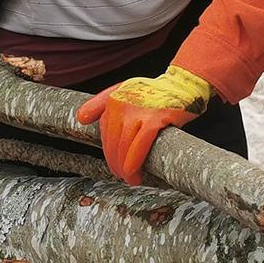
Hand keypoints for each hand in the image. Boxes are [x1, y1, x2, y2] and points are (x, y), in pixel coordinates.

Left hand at [74, 66, 210, 184]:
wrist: (183, 84)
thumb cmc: (153, 92)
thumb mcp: (124, 90)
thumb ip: (101, 103)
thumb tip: (80, 119)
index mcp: (113, 99)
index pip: (104, 134)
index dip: (109, 153)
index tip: (116, 165)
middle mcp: (122, 104)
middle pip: (112, 143)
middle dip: (115, 164)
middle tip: (123, 177)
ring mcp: (138, 111)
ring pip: (123, 147)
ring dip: (125, 168)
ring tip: (131, 179)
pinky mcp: (155, 118)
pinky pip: (140, 145)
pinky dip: (134, 161)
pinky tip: (134, 173)